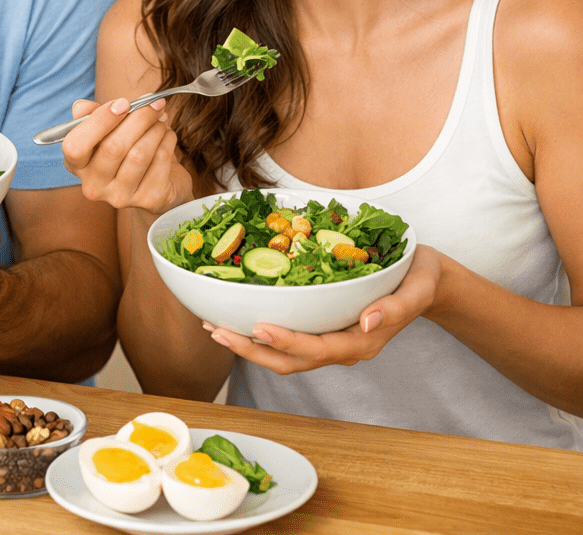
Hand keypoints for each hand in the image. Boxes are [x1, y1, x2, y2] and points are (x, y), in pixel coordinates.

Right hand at [61, 97, 192, 212]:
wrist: (159, 182)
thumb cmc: (127, 148)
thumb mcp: (106, 130)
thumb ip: (92, 116)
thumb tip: (81, 107)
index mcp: (77, 166)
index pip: (75, 146)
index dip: (99, 122)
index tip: (123, 103)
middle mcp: (94, 185)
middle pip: (113, 147)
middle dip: (138, 118)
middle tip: (154, 103)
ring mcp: (120, 197)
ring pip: (139, 154)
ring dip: (155, 129)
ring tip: (160, 119)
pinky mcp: (149, 200)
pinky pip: (160, 161)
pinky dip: (168, 141)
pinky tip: (167, 135)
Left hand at [203, 245, 443, 372]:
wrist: (426, 282)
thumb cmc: (420, 279)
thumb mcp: (417, 288)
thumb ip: (396, 307)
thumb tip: (367, 322)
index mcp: (362, 342)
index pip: (319, 349)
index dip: (288, 342)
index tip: (259, 328)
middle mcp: (342, 347)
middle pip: (292, 360)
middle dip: (253, 350)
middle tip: (218, 331)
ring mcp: (329, 340)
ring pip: (284, 355)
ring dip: (248, 345)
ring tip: (213, 327)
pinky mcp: (321, 329)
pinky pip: (286, 338)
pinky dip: (257, 332)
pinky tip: (232, 316)